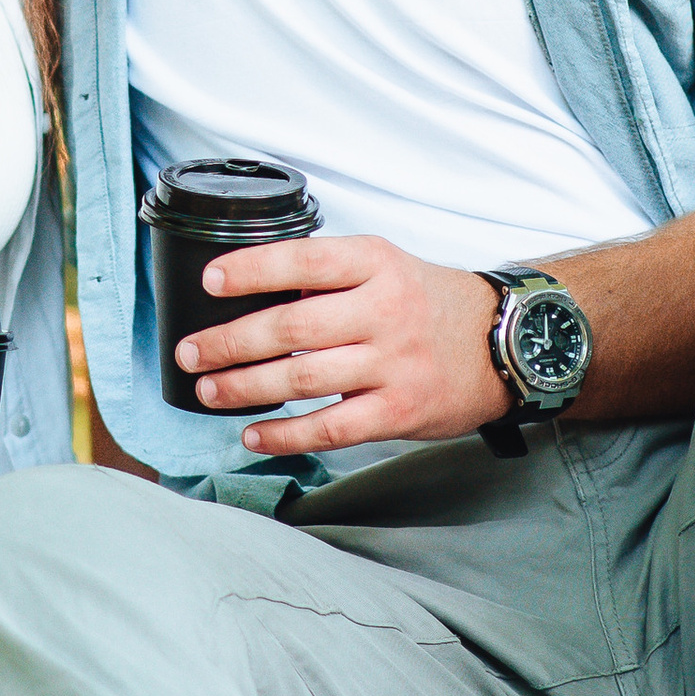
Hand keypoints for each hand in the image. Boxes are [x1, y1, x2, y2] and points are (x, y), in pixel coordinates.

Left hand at [175, 235, 512, 457]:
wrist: (505, 344)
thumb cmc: (429, 303)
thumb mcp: (386, 265)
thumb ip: (328, 273)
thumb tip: (251, 290)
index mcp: (376, 263)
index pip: (304, 260)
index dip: (251, 270)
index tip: (210, 282)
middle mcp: (385, 310)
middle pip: (292, 328)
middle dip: (230, 342)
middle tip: (189, 351)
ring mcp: (393, 364)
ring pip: (303, 380)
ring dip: (245, 387)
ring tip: (207, 390)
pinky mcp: (399, 411)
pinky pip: (331, 428)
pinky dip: (285, 435)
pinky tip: (252, 435)